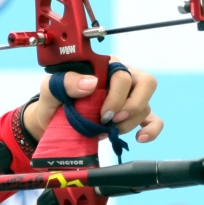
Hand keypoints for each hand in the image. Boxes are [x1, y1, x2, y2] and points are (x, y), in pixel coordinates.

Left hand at [23, 58, 163, 143]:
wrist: (50, 125)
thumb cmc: (53, 102)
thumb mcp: (51, 89)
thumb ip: (66, 81)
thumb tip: (92, 83)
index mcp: (104, 67)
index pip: (123, 73)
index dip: (117, 95)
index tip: (102, 113)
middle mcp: (121, 79)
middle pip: (145, 84)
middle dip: (131, 106)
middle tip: (110, 120)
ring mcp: (128, 98)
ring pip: (145, 105)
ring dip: (128, 123)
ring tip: (107, 131)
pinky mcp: (131, 116)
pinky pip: (153, 120)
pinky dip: (151, 129)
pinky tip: (140, 138)